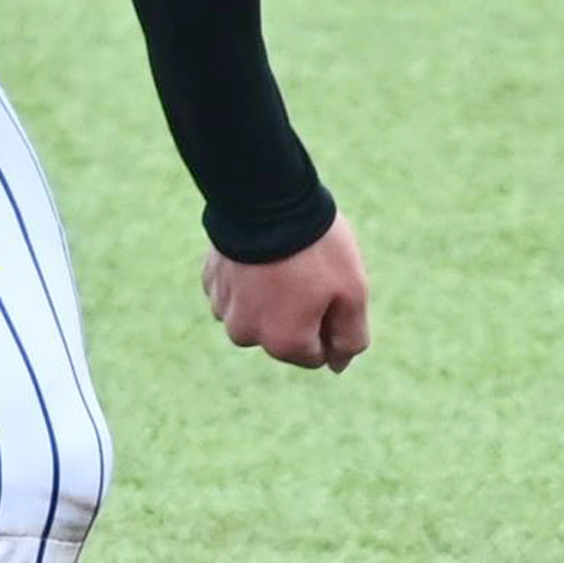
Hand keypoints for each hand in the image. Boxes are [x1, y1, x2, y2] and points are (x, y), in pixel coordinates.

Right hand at [202, 217, 369, 370]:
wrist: (266, 197)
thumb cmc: (316, 248)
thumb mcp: (353, 292)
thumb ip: (350, 338)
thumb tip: (337, 365)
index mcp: (284, 343)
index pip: (318, 355)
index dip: (330, 323)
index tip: (329, 291)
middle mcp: (247, 335)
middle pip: (284, 336)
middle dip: (299, 313)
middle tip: (307, 273)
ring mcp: (223, 308)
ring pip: (257, 315)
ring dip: (272, 298)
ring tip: (283, 262)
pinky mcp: (211, 281)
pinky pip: (236, 292)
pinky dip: (250, 280)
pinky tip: (261, 256)